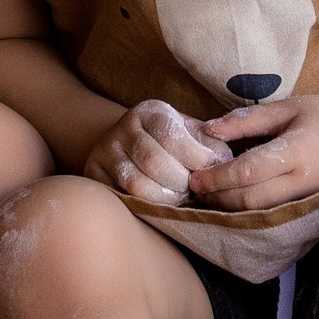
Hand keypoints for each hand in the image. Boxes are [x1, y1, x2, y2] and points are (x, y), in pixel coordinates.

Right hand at [83, 100, 230, 204]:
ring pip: (135, 183)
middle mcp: (124, 127)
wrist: (126, 143)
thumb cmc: (170, 143)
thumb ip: (211, 145)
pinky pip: (121, 196)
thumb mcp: (191, 134)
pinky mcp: (94, 173)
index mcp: (150, 112)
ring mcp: (105, 151)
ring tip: (178, 198)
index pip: (172, 135)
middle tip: (192, 190)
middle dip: (180, 182)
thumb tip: (224, 164)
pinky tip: (160, 204)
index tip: (208, 171)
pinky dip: (145, 206)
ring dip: (164, 198)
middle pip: (154, 161)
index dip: (195, 158)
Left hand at [189, 94, 318, 212]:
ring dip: (228, 205)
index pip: (247, 172)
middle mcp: (298, 182)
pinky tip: (231, 194)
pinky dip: (246, 206)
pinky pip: (270, 209)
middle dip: (216, 198)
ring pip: (257, 211)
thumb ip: (250, 119)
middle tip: (191, 188)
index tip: (193, 175)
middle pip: (247, 201)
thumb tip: (210, 129)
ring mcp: (304, 196)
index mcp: (295, 154)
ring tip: (205, 194)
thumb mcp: (292, 106)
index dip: (216, 177)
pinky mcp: (306, 202)